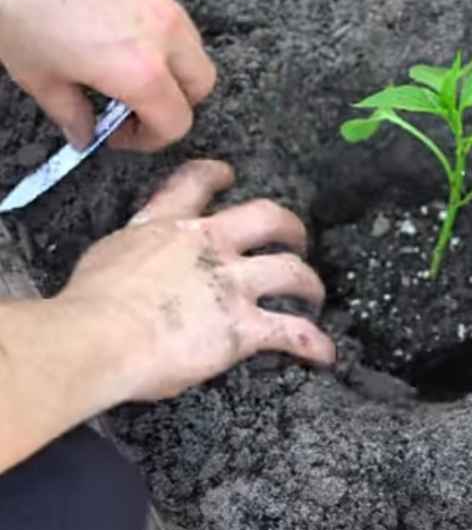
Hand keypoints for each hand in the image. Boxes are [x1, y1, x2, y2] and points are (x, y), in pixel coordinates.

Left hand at [0, 0, 214, 150]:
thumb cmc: (19, 5)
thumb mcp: (37, 74)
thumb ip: (69, 113)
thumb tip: (83, 133)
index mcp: (140, 72)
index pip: (175, 122)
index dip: (151, 139)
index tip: (121, 136)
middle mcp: (164, 38)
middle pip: (200, 86)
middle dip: (176, 104)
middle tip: (135, 109)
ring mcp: (163, 5)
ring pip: (194, 52)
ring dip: (174, 71)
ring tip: (131, 73)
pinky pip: (175, 23)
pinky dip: (163, 42)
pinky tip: (123, 42)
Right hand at [60, 160, 334, 400]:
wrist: (97, 337)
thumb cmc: (89, 305)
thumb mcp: (108, 256)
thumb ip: (137, 252)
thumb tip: (142, 267)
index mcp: (169, 227)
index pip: (195, 184)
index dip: (216, 174)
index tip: (228, 175)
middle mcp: (209, 246)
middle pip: (266, 217)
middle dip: (289, 226)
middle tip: (296, 239)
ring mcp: (232, 284)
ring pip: (290, 270)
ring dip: (310, 283)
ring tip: (315, 295)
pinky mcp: (244, 326)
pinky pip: (292, 332)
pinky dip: (315, 343)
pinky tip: (325, 354)